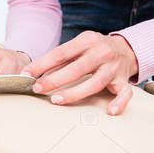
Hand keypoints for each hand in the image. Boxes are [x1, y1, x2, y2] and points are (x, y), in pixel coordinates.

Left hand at [23, 31, 137, 114]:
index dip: (42, 64)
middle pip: (77, 68)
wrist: (125, 48)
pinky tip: (110, 111)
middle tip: (38, 88)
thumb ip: (61, 58)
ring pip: (95, 83)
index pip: (61, 53)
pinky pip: (124, 94)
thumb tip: (34, 72)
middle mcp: (102, 53)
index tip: (28, 74)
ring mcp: (114, 68)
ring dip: (75, 93)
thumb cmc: (95, 48)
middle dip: (55, 80)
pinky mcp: (123, 81)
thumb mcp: (79, 45)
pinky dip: (119, 103)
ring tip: (57, 100)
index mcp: (88, 40)